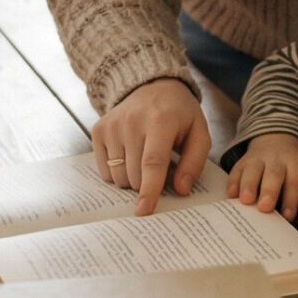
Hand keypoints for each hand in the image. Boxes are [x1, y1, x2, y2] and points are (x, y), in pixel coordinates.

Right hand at [91, 78, 212, 216]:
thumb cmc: (180, 114)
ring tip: (145, 159)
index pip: (152, 163)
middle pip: (134, 175)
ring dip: (132, 179)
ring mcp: (112, 126)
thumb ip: (194, 162)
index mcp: (160, 122)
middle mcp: (131, 122)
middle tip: (160, 168)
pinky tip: (130, 156)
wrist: (153, 86)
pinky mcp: (99, 130)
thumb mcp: (199, 133)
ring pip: (118, 175)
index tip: (144, 211)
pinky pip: (104, 169)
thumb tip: (181, 190)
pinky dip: (118, 172)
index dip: (149, 190)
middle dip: (147, 184)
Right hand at [226, 133, 297, 219]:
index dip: (292, 200)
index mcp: (297, 166)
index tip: (288, 216)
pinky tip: (232, 194)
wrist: (277, 145)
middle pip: (274, 174)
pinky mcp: (242, 162)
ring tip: (246, 200)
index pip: (295, 183)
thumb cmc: (293, 176)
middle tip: (265, 207)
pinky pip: (237, 170)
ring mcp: (259, 159)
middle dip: (269, 191)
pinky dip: (234, 182)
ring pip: (253, 170)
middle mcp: (278, 160)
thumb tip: (293, 220)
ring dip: (249, 185)